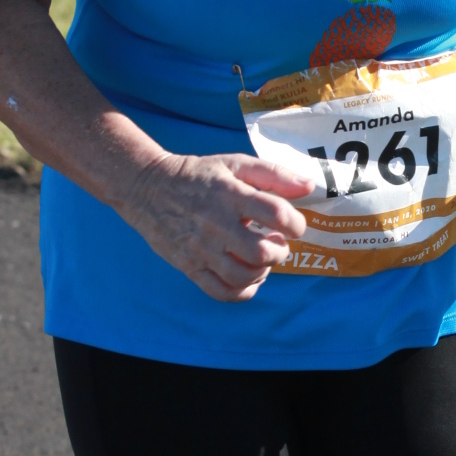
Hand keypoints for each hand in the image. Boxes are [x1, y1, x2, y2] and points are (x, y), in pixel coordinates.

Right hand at [119, 150, 315, 301]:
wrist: (146, 188)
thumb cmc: (197, 175)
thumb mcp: (234, 163)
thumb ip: (273, 174)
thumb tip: (308, 185)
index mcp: (230, 194)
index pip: (276, 214)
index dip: (296, 224)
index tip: (294, 225)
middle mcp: (215, 223)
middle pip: (261, 252)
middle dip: (281, 253)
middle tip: (278, 244)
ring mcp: (200, 248)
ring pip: (242, 276)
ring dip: (263, 272)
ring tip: (263, 260)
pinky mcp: (189, 266)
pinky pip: (221, 292)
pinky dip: (243, 291)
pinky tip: (249, 278)